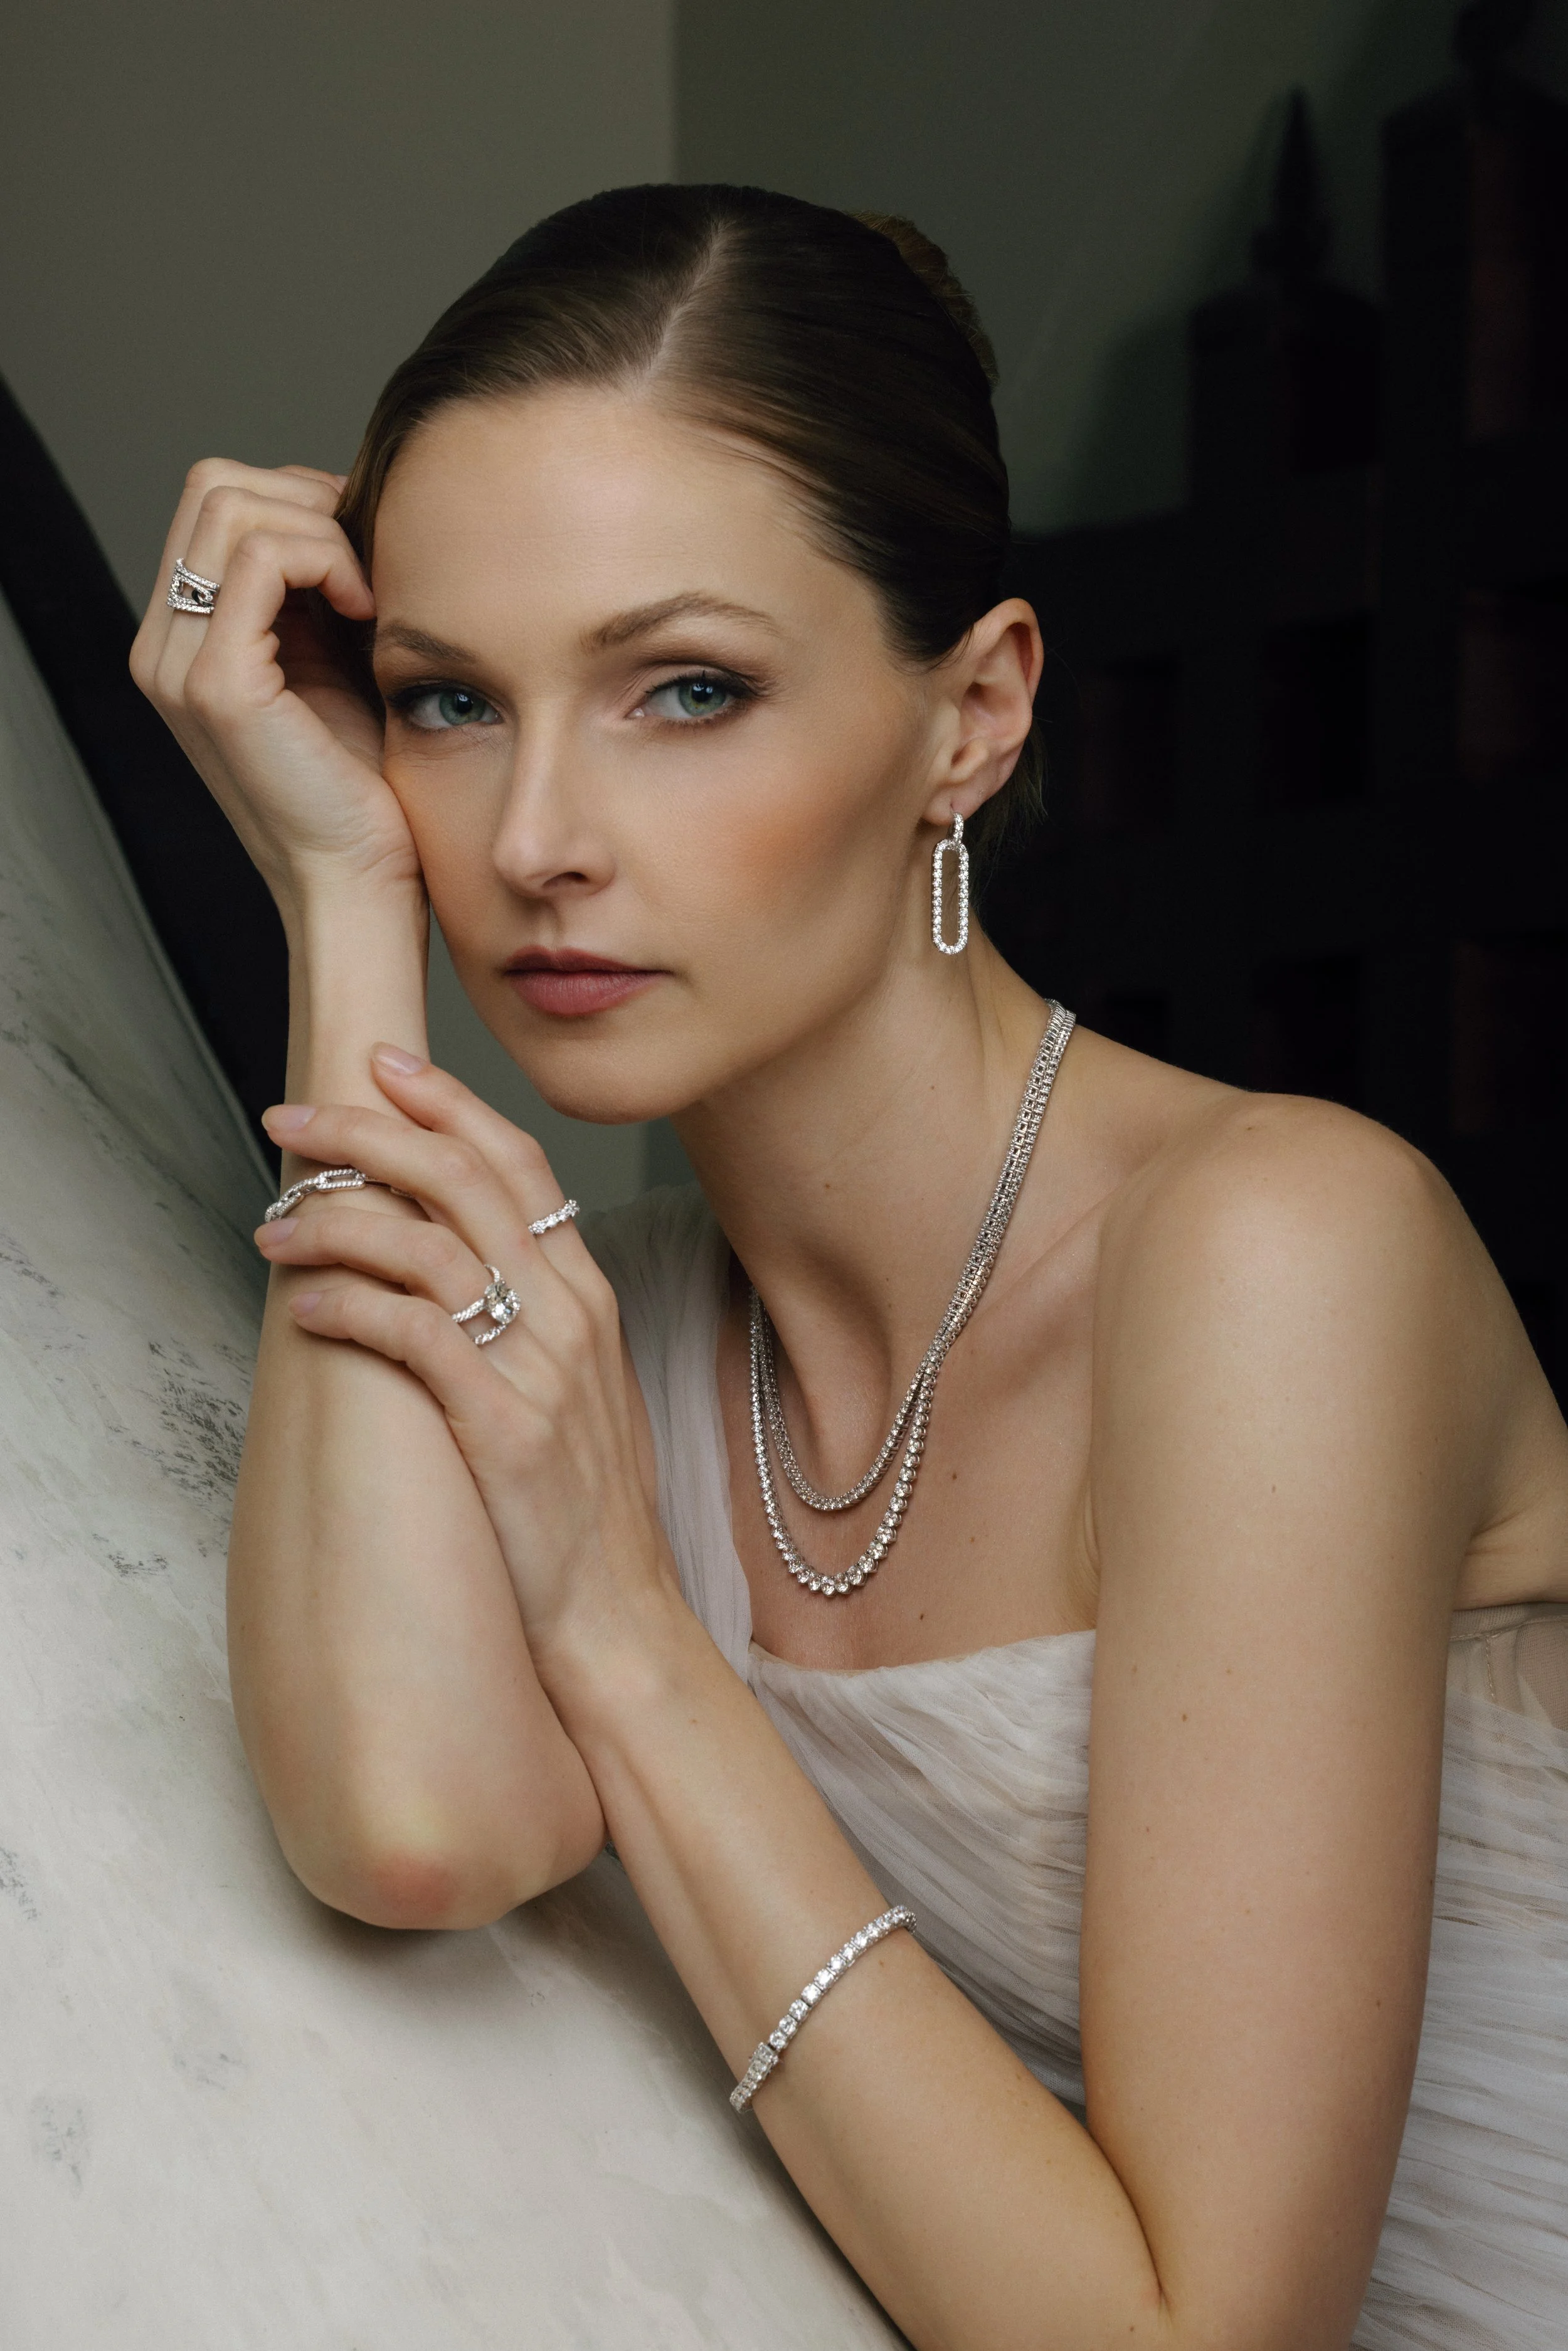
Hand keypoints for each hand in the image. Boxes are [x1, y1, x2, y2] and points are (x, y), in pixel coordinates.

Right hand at [130, 460, 418, 911]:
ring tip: (368, 594)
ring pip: (232, 506)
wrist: (358, 881)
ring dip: (321, 529)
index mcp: (183, 640)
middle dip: (306, 500)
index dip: (299, 499)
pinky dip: (327, 559)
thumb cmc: (361, 786)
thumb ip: (314, 591)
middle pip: (213, 486)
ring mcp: (180, 665)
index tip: (363, 549)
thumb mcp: (332, 662)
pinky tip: (366, 609)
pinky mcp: (218, 686)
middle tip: (368, 561)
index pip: (215, 501)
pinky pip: (261, 558)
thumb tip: (341, 500)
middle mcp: (162, 647)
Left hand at [254, 1049, 673, 1683]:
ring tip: (273, 1229)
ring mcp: (540, 1366)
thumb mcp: (580, 1390)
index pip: (519, 1160)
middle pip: (462, 1177)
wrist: (618, 1614)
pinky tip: (305, 1310)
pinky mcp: (502, 1424)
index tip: (380, 1066)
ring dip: (334, 1221)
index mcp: (587, 1293)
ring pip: (426, 1244)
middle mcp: (570, 1312)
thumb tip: (463, 1263)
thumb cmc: (583, 1510)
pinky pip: (411, 1334)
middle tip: (291, 1117)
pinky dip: (347, 1307)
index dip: (447, 1101)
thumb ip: (534, 1317)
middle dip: (365, 1132)